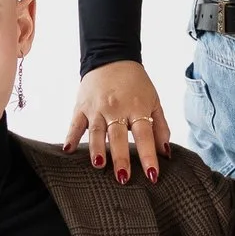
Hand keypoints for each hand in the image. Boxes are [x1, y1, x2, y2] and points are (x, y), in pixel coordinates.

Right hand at [64, 58, 170, 183]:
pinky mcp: (81, 106)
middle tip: (123, 178)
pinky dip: (71, 136)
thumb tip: (166, 153)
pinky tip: (68, 150)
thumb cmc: (135, 84)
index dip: (149, 156)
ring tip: (99, 165)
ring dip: (97, 148)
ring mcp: (97, 108)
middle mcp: (116, 108)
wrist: (112, 57)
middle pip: (119, 136)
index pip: (145, 135)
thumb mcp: (153, 101)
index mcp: (137, 107)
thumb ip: (160, 127)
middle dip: (121, 157)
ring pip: (96, 131)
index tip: (152, 175)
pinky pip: (75, 123)